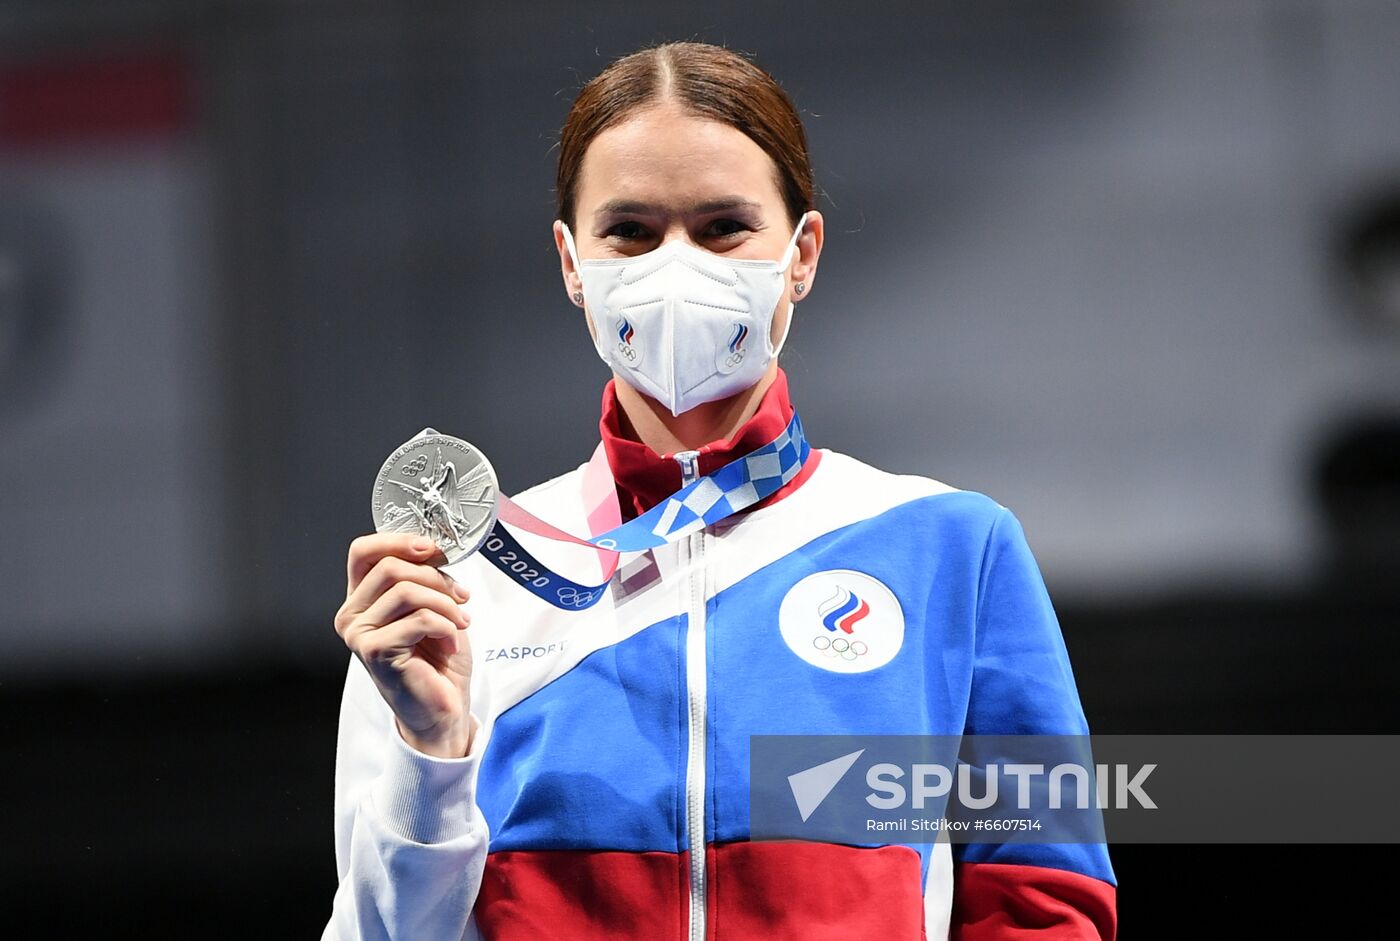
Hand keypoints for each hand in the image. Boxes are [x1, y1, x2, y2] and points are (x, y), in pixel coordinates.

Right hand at [335, 533, 474, 757]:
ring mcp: (359, 634)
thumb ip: (424, 578)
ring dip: (445, 603)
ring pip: (406, 590)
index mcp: (362, 599)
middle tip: (460, 597)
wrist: (443, 710)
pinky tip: (450, 644)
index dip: (398, 541)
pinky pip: (418, 619)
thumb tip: (433, 548)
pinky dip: (445, 627)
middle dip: (435, 577)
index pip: (363, 551)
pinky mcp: (375, 652)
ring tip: (460, 622)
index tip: (433, 549)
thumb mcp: (434, 606)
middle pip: (389, 566)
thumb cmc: (437, 661)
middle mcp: (352, 615)